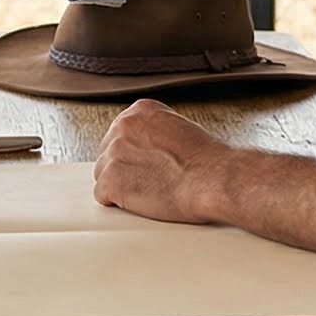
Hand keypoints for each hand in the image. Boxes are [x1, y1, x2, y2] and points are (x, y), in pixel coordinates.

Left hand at [91, 99, 234, 224]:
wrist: (213, 179)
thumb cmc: (206, 161)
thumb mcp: (179, 129)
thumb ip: (154, 133)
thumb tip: (144, 148)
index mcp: (140, 112)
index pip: (120, 134)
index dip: (134, 154)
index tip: (148, 164)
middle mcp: (122, 126)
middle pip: (108, 153)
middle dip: (125, 169)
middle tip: (150, 181)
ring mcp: (113, 153)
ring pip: (103, 174)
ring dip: (121, 186)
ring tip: (150, 191)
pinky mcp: (110, 180)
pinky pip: (103, 196)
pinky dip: (119, 203)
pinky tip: (141, 202)